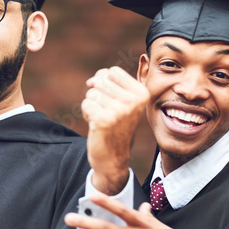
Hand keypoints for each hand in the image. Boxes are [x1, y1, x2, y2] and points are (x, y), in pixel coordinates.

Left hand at [84, 67, 147, 194]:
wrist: (113, 157)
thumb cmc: (116, 125)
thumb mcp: (123, 101)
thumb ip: (112, 84)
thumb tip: (93, 80)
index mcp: (141, 93)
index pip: (112, 71)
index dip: (105, 81)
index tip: (111, 98)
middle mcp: (133, 101)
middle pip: (100, 80)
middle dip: (97, 94)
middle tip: (107, 111)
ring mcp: (119, 111)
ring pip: (92, 92)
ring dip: (92, 105)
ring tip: (103, 118)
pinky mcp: (104, 120)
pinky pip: (86, 103)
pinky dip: (87, 113)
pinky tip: (97, 124)